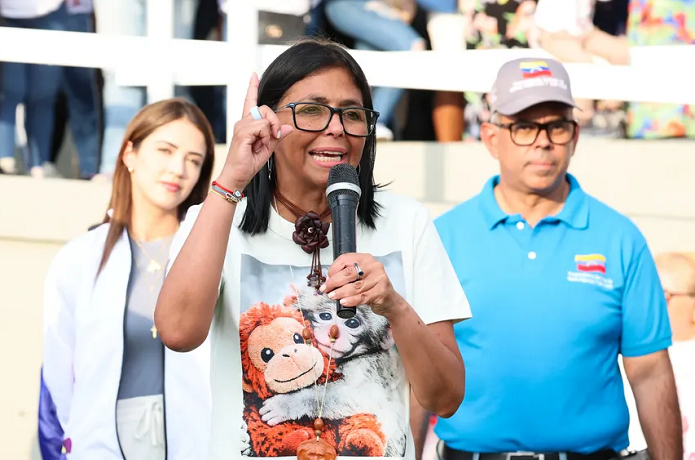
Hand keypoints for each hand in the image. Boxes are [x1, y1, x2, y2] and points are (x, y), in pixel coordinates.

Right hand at [218, 73, 293, 190]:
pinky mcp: (242, 132)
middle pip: (265, 109)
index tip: (254, 75)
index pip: (250, 102)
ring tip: (261, 145)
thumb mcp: (268, 148)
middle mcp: (243, 122)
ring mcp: (241, 126)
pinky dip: (265, 137)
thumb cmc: (249, 163)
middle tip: (274, 136)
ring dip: (270, 133)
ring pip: (265, 119)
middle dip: (275, 121)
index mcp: (248, 124)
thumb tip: (289, 128)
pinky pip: (262, 127)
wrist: (238, 176)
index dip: (252, 88)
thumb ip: (276, 136)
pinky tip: (258, 146)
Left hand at [320, 253, 404, 317]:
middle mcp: (373, 266)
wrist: (390, 301)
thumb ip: (348, 276)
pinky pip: (362, 297)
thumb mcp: (361, 277)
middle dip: (334, 282)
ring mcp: (379, 278)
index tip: (327, 279)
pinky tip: (343, 302)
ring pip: (355, 286)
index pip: (345, 259)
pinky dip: (351, 300)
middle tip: (326, 289)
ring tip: (332, 296)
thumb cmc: (373, 288)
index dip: (333, 270)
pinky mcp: (381, 291)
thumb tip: (329, 280)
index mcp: (366, 259)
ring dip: (340, 292)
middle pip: (348, 273)